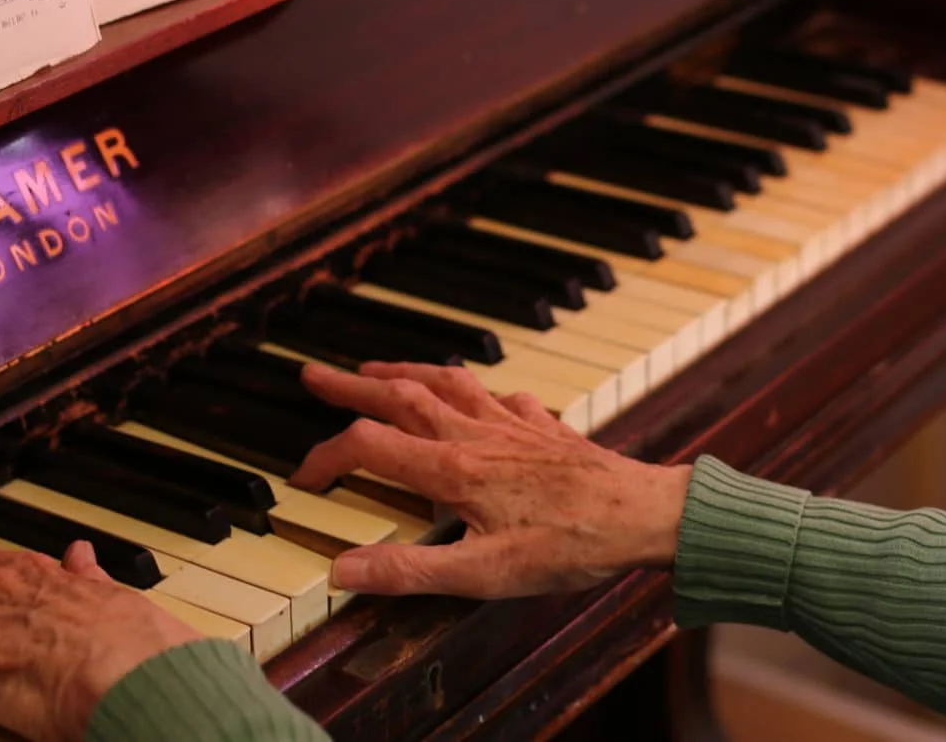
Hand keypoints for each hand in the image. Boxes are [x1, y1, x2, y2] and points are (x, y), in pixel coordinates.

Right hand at [291, 361, 691, 597]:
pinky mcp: (544, 426)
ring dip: (404, 372)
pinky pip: (499, 394)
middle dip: (351, 388)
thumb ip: (410, 572)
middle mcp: (476, 434)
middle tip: (313, 376)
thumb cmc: (569, 546)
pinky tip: (479, 392)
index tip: (302, 478)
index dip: (325, 459)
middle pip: (399, 397)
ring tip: (376, 369)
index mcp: (453, 469)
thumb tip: (344, 570)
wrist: (643, 514)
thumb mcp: (483, 575)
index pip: (369, 447)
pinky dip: (475, 388)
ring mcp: (511, 424)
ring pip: (446, 383)